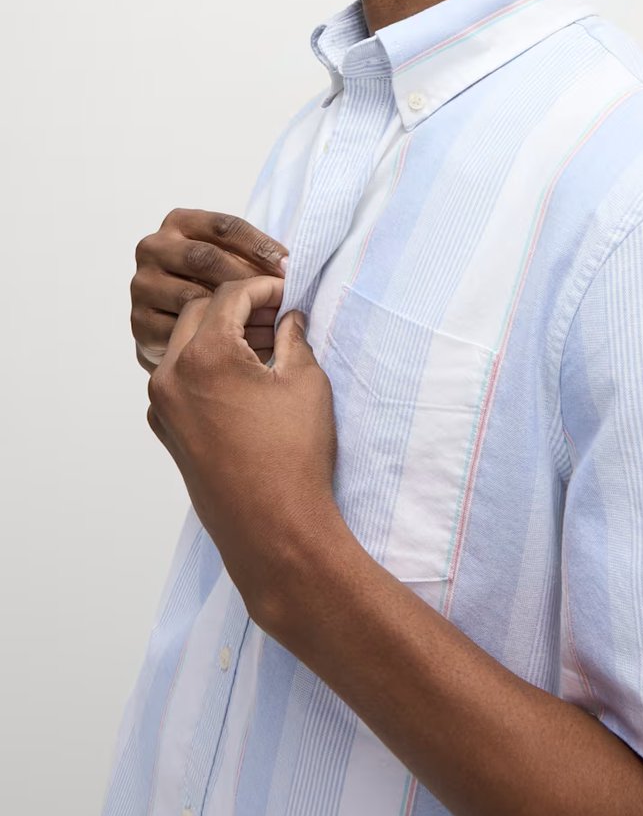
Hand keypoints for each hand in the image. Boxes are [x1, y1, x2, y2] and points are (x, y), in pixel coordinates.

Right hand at [131, 208, 288, 370]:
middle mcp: (154, 248)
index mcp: (180, 223)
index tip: (289, 267)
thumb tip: (290, 268)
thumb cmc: (210, 284)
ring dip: (235, 313)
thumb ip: (252, 257)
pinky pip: (181, 330)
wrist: (172, 325)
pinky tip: (243, 347)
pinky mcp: (140, 322)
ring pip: (193, 296)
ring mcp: (143, 285)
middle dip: (247, 279)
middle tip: (280, 298)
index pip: (224, 227)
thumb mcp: (230, 259)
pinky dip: (215, 339)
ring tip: (269, 325)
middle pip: (204, 258)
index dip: (260, 246)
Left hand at [146, 274, 341, 621]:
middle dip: (237, 306)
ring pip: (184, 345)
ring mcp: (162, 406)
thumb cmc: (294, 456)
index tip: (288, 292)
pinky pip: (179, 379)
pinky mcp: (166, 431)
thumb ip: (294, 337)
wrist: (274, 529)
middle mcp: (171, 375)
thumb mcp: (306, 382)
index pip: (230, 295)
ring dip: (219, 334)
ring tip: (263, 347)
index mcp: (205, 355)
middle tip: (276, 315)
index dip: (263, 287)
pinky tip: (243, 381)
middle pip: (198, 312)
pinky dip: (206, 366)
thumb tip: (289, 317)